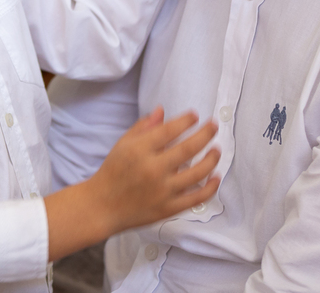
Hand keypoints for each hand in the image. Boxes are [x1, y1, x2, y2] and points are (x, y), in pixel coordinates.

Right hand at [45, 108, 219, 260]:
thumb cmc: (113, 171)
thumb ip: (144, 127)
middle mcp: (153, 169)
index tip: (195, 115)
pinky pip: (196, 198)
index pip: (170, 130)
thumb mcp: (123, 144)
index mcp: (139, 150)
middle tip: (213, 126)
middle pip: (189, 148)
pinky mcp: (169, 208)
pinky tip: (216, 176)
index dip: (186, 121)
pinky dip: (210, 187)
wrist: (103, 206)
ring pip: (197, 173)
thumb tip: (162, 110)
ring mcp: (163, 191)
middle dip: (206, 134)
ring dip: (212, 159)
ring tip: (216, 149)